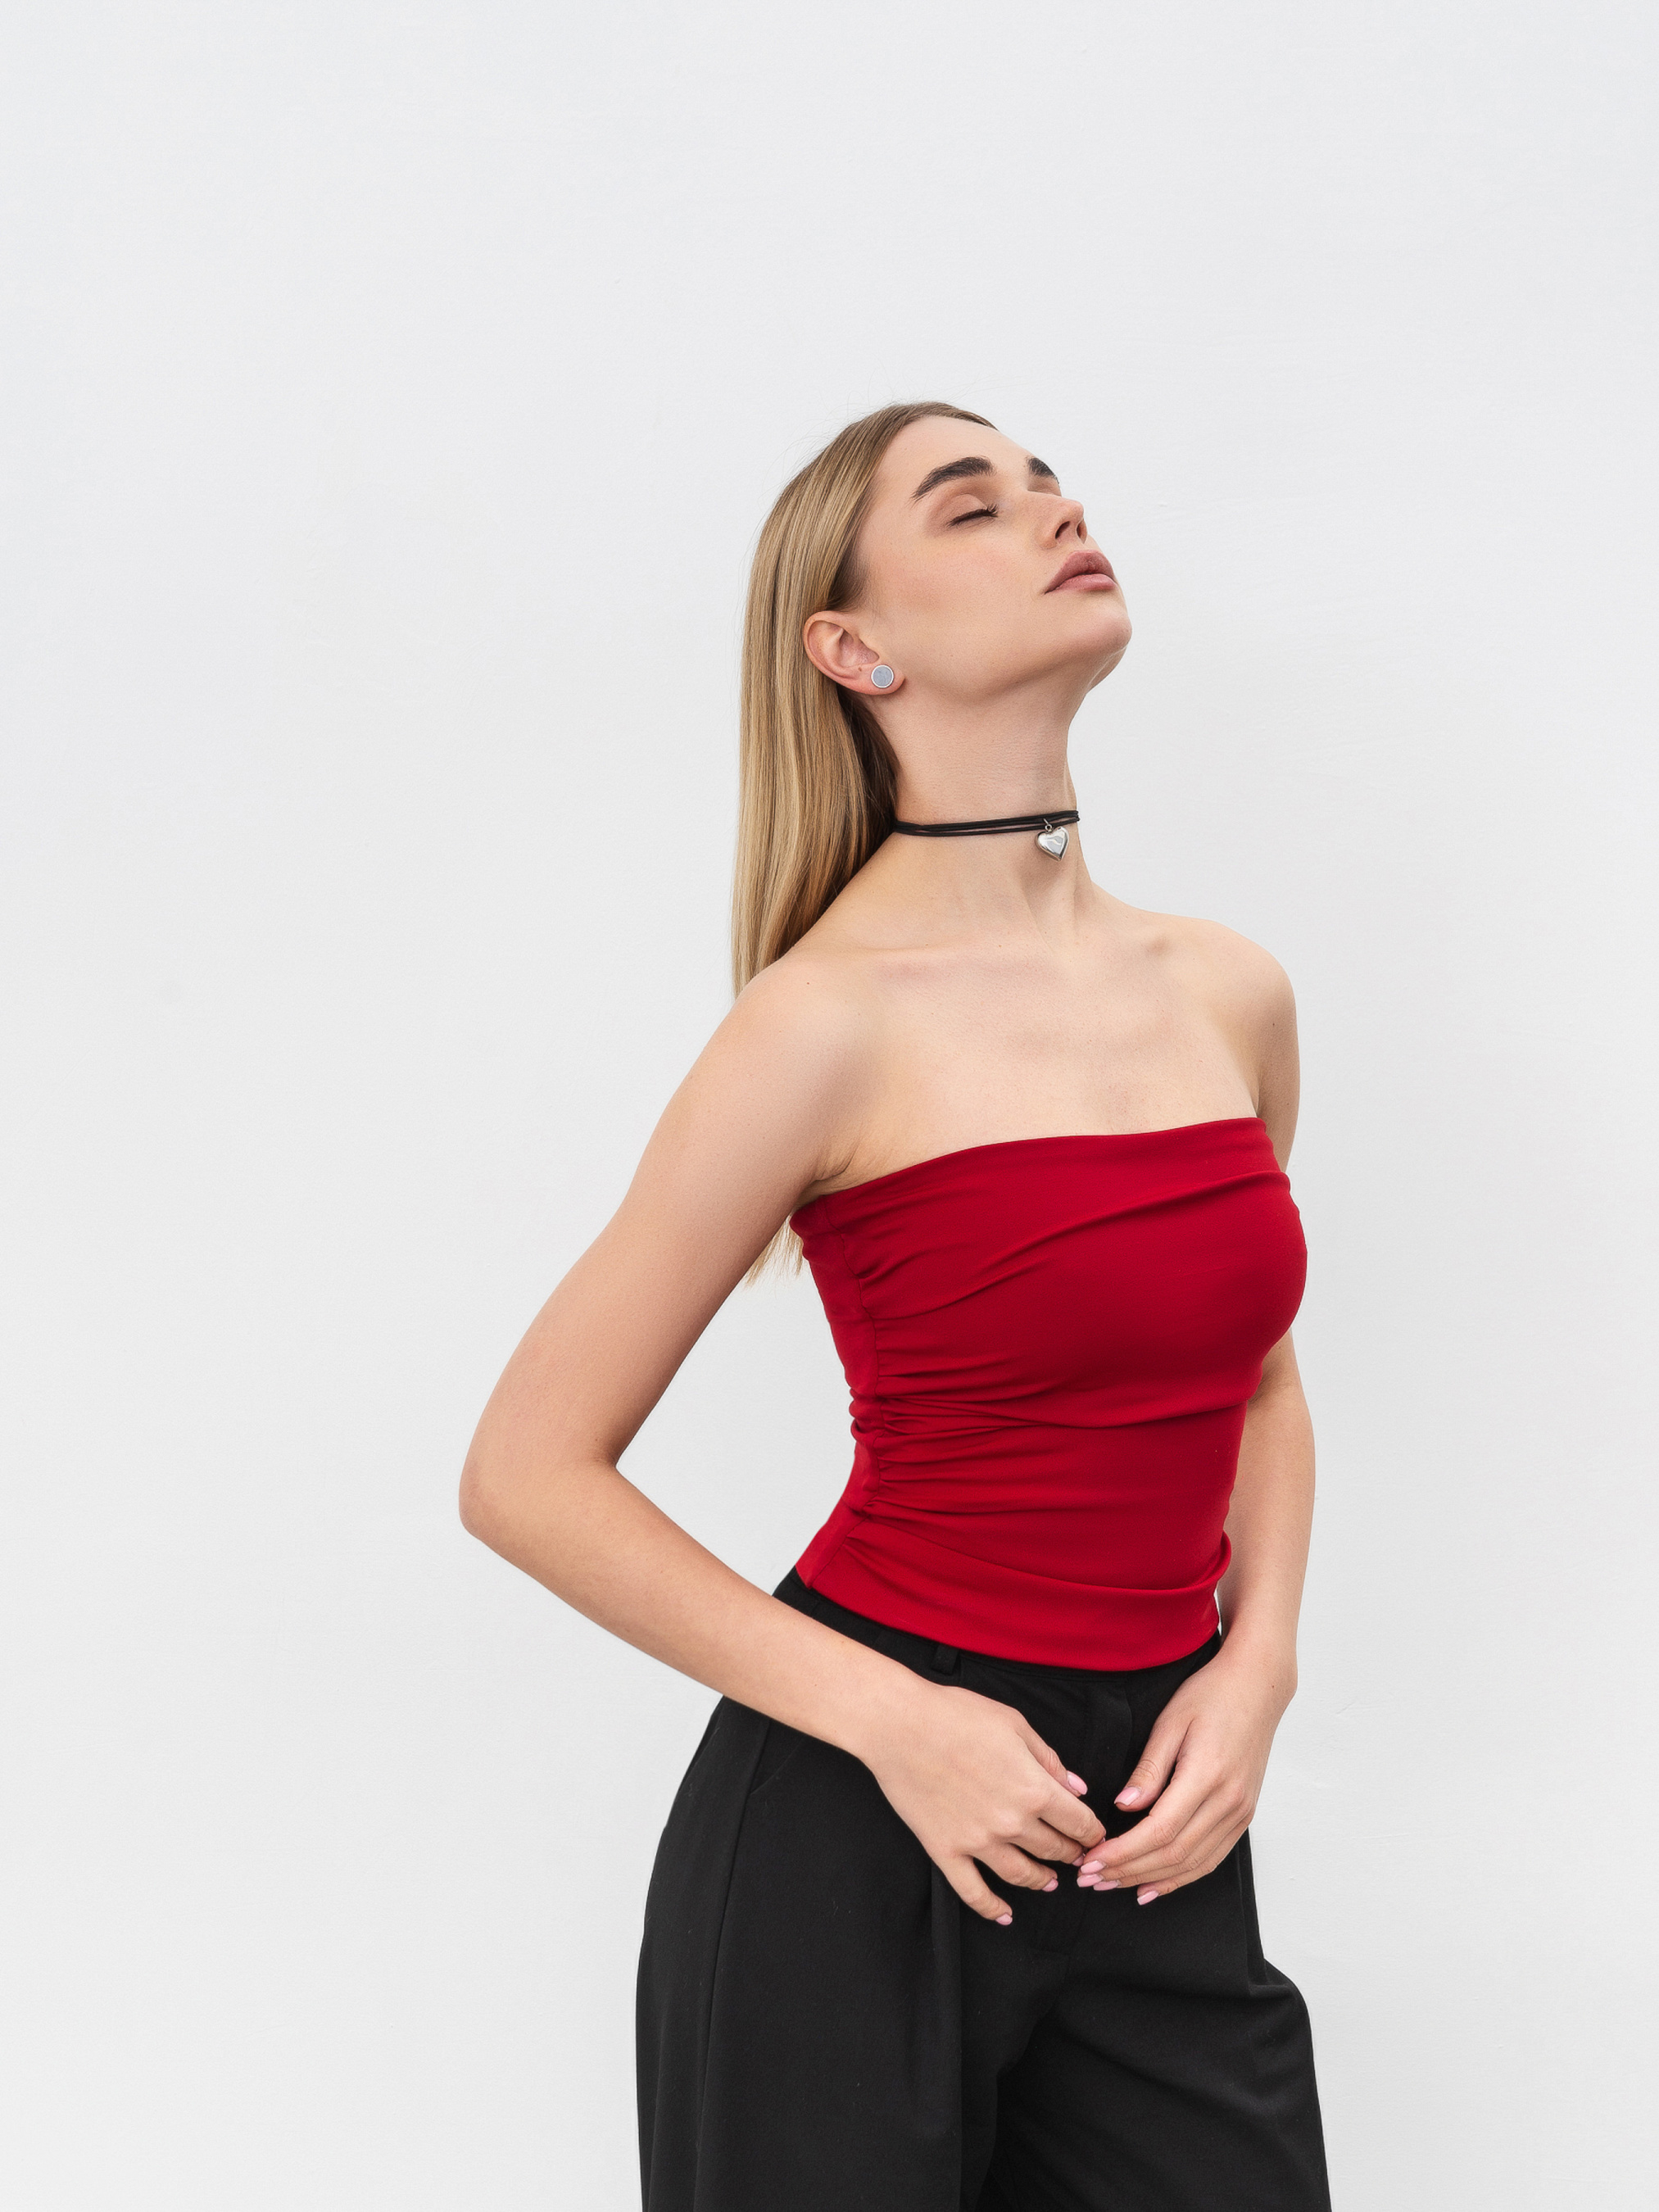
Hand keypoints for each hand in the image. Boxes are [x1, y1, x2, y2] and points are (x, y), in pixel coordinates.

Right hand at [859, 1678, 1106, 1924]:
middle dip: (1070, 1853)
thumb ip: (1049, 1759)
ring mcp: (977, 1842)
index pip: (1079, 1822)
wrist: (900, 1725)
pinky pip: (973, 1891)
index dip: (1092, 1831)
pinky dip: (991, 1908)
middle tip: (1074, 1854)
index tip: (1094, 1834)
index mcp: (1034, 1789)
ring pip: (1021, 1875)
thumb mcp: (1014, 1724)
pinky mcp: (946, 1851)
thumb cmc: (956, 1714)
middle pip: (1053, 1849)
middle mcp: (1012, 1823)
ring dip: (1041, 1880)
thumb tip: (1076, 1789)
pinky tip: (1004, 1915)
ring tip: (1049, 1881)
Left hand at [1074, 1642, 1293, 1904]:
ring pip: (1192, 1863)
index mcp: (1207, 1775)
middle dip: (1127, 1871)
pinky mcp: (1243, 1816)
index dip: (1122, 1852)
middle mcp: (1229, 1801)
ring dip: (1150, 1879)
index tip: (1090, 1860)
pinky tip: (1153, 1886)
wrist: (1258, 1687)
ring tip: (1112, 1884)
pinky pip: (1211, 1859)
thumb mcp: (1170, 1721)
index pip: (1159, 1830)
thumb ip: (1149, 1769)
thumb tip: (1123, 1807)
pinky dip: (1181, 1877)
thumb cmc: (1211, 1695)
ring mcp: (1240, 1812)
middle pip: (1173, 1853)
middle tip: (1091, 1878)